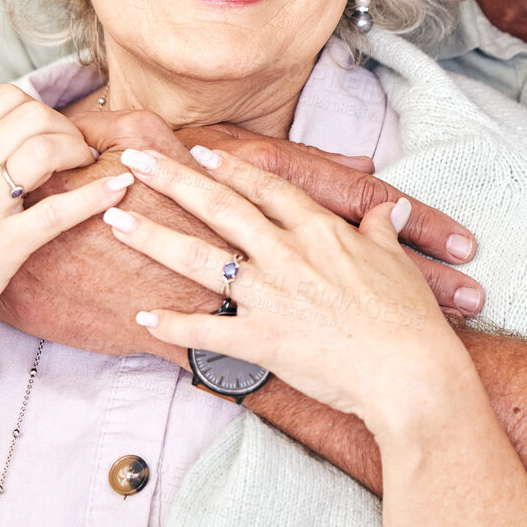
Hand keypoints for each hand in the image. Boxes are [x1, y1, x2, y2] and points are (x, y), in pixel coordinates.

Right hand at [0, 88, 133, 369]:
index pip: (3, 98)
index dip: (37, 108)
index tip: (48, 131)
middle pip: (32, 115)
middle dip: (64, 125)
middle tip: (74, 150)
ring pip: (45, 148)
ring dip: (78, 150)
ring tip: (87, 167)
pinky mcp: (4, 247)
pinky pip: (58, 212)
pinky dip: (94, 197)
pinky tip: (118, 190)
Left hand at [105, 144, 470, 431]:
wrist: (410, 374)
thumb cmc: (408, 319)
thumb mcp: (396, 263)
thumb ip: (381, 229)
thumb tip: (389, 208)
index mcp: (318, 231)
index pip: (264, 188)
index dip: (228, 167)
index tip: (197, 152)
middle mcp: (286, 254)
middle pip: (219, 207)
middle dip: (172, 181)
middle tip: (133, 162)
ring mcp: (269, 295)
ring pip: (199, 258)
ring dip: (153, 238)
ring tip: (116, 221)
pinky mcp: (261, 339)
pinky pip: (205, 331)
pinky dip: (171, 324)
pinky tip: (142, 316)